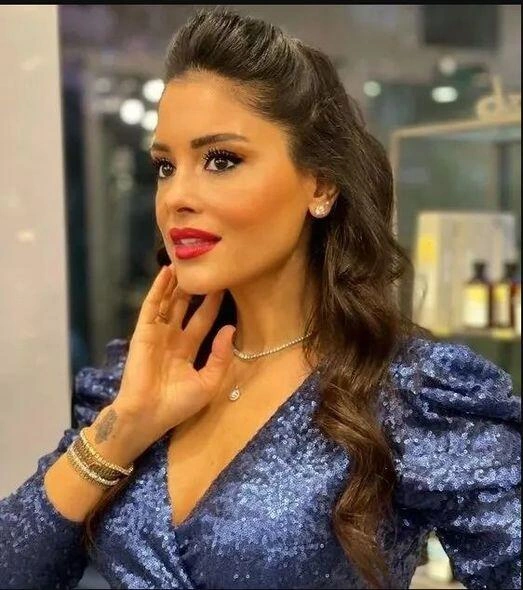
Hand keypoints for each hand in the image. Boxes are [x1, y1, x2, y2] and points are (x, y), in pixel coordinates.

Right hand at [112, 263, 235, 446]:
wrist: (147, 416)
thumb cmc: (177, 405)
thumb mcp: (208, 383)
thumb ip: (220, 356)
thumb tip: (230, 329)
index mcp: (188, 350)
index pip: (203, 320)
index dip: (213, 303)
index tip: (225, 285)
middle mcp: (173, 338)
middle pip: (186, 306)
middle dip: (195, 288)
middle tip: (206, 267)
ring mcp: (157, 334)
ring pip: (168, 302)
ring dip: (176, 284)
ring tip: (186, 263)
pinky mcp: (143, 332)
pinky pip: (152, 306)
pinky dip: (158, 289)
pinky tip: (166, 273)